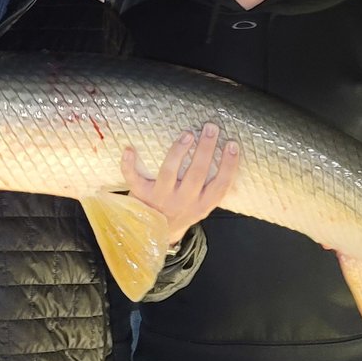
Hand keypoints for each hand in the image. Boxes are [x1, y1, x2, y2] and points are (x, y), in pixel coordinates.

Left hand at [122, 123, 240, 245]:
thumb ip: (212, 190)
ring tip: (187, 134)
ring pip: (169, 172)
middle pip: (196, 174)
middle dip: (205, 149)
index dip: (229, 166)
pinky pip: (133, 178)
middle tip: (210, 127)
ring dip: (178, 151)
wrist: (153, 232)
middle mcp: (182, 202)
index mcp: (201, 205)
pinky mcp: (140, 194)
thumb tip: (231, 161)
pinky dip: (129, 164)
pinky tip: (130, 149)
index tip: (232, 145)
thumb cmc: (181, 210)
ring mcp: (160, 198)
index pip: (220, 185)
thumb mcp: (201, 207)